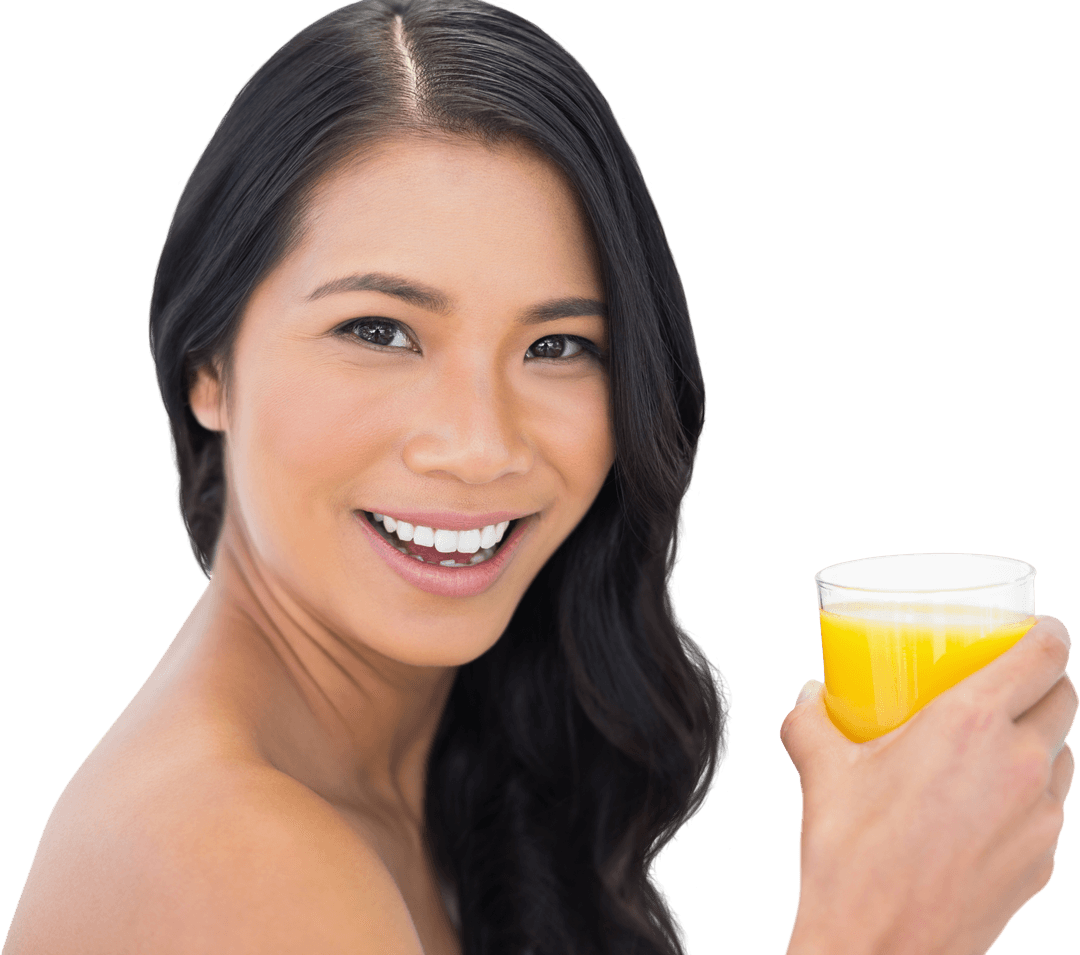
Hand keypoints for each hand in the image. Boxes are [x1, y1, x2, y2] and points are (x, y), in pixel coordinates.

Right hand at [779, 614, 1076, 954]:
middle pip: (1064, 698)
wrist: (879, 948)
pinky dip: (1029, 789)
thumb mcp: (822, 772)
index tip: (1032, 627)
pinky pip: (1051, 806)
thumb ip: (812, 720)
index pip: (1043, 656)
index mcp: (971, 725)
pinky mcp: (1043, 862)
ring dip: (1038, 736)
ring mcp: (1040, 818)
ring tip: (993, 741)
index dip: (1045, 632)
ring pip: (1062, 753)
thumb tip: (811, 695)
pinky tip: (984, 801)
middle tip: (1005, 678)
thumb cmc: (851, 857)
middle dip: (1043, 680)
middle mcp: (1019, 765)